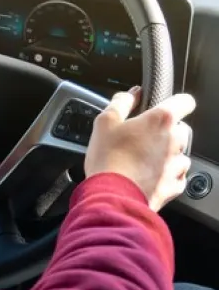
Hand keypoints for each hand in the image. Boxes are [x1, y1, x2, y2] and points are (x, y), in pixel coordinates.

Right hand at [84, 87, 194, 211]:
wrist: (111, 195)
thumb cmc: (108, 158)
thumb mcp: (105, 122)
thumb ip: (121, 103)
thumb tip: (132, 94)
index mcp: (160, 120)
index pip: (185, 101)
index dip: (176, 102)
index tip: (166, 106)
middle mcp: (175, 140)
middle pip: (181, 129)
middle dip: (166, 132)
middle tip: (143, 138)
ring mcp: (177, 165)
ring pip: (180, 153)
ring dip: (167, 154)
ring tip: (143, 160)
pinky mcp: (175, 185)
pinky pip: (177, 176)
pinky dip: (166, 175)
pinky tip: (147, 176)